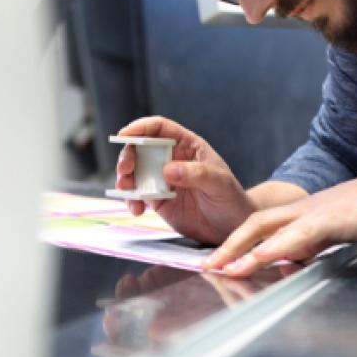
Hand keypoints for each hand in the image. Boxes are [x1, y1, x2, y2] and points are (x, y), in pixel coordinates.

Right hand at [115, 117, 255, 244]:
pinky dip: (132, 201)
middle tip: (125, 169)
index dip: (140, 127)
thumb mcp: (220, 184)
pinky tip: (137, 210)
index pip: (160, 128)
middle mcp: (172, 159)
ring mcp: (162, 180)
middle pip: (141, 148)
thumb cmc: (231, 199)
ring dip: (125, 179)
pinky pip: (138, 196)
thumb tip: (167, 170)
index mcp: (188, 146)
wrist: (232, 228)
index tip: (125, 134)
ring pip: (135, 172)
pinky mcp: (158, 200)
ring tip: (127, 190)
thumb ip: (196, 174)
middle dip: (128, 155)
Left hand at [202, 165, 356, 276]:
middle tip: (207, 267)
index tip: (220, 261)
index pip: (263, 226)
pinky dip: (276, 247)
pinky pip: (298, 234)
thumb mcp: (339, 229)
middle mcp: (304, 210)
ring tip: (221, 267)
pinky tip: (259, 258)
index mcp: (305, 213)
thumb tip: (295, 260)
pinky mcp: (332, 219)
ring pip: (268, 228)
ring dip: (241, 248)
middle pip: (254, 224)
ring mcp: (316, 212)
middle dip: (228, 246)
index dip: (238, 242)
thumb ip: (315, 243)